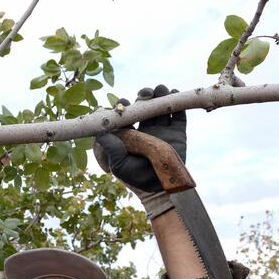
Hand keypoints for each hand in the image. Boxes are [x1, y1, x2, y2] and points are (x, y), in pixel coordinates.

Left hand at [94, 84, 186, 219]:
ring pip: (161, 108)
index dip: (125, 106)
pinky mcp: (178, 133)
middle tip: (145, 93)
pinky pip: (178, 114)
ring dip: (160, 96)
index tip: (123, 102)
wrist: (161, 188)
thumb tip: (100, 134)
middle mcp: (146, 129)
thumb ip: (111, 149)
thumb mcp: (119, 165)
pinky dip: (177, 103)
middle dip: (144, 97)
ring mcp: (162, 130)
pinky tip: (173, 94)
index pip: (127, 116)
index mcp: (131, 134)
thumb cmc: (136, 178)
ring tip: (160, 89)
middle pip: (145, 107)